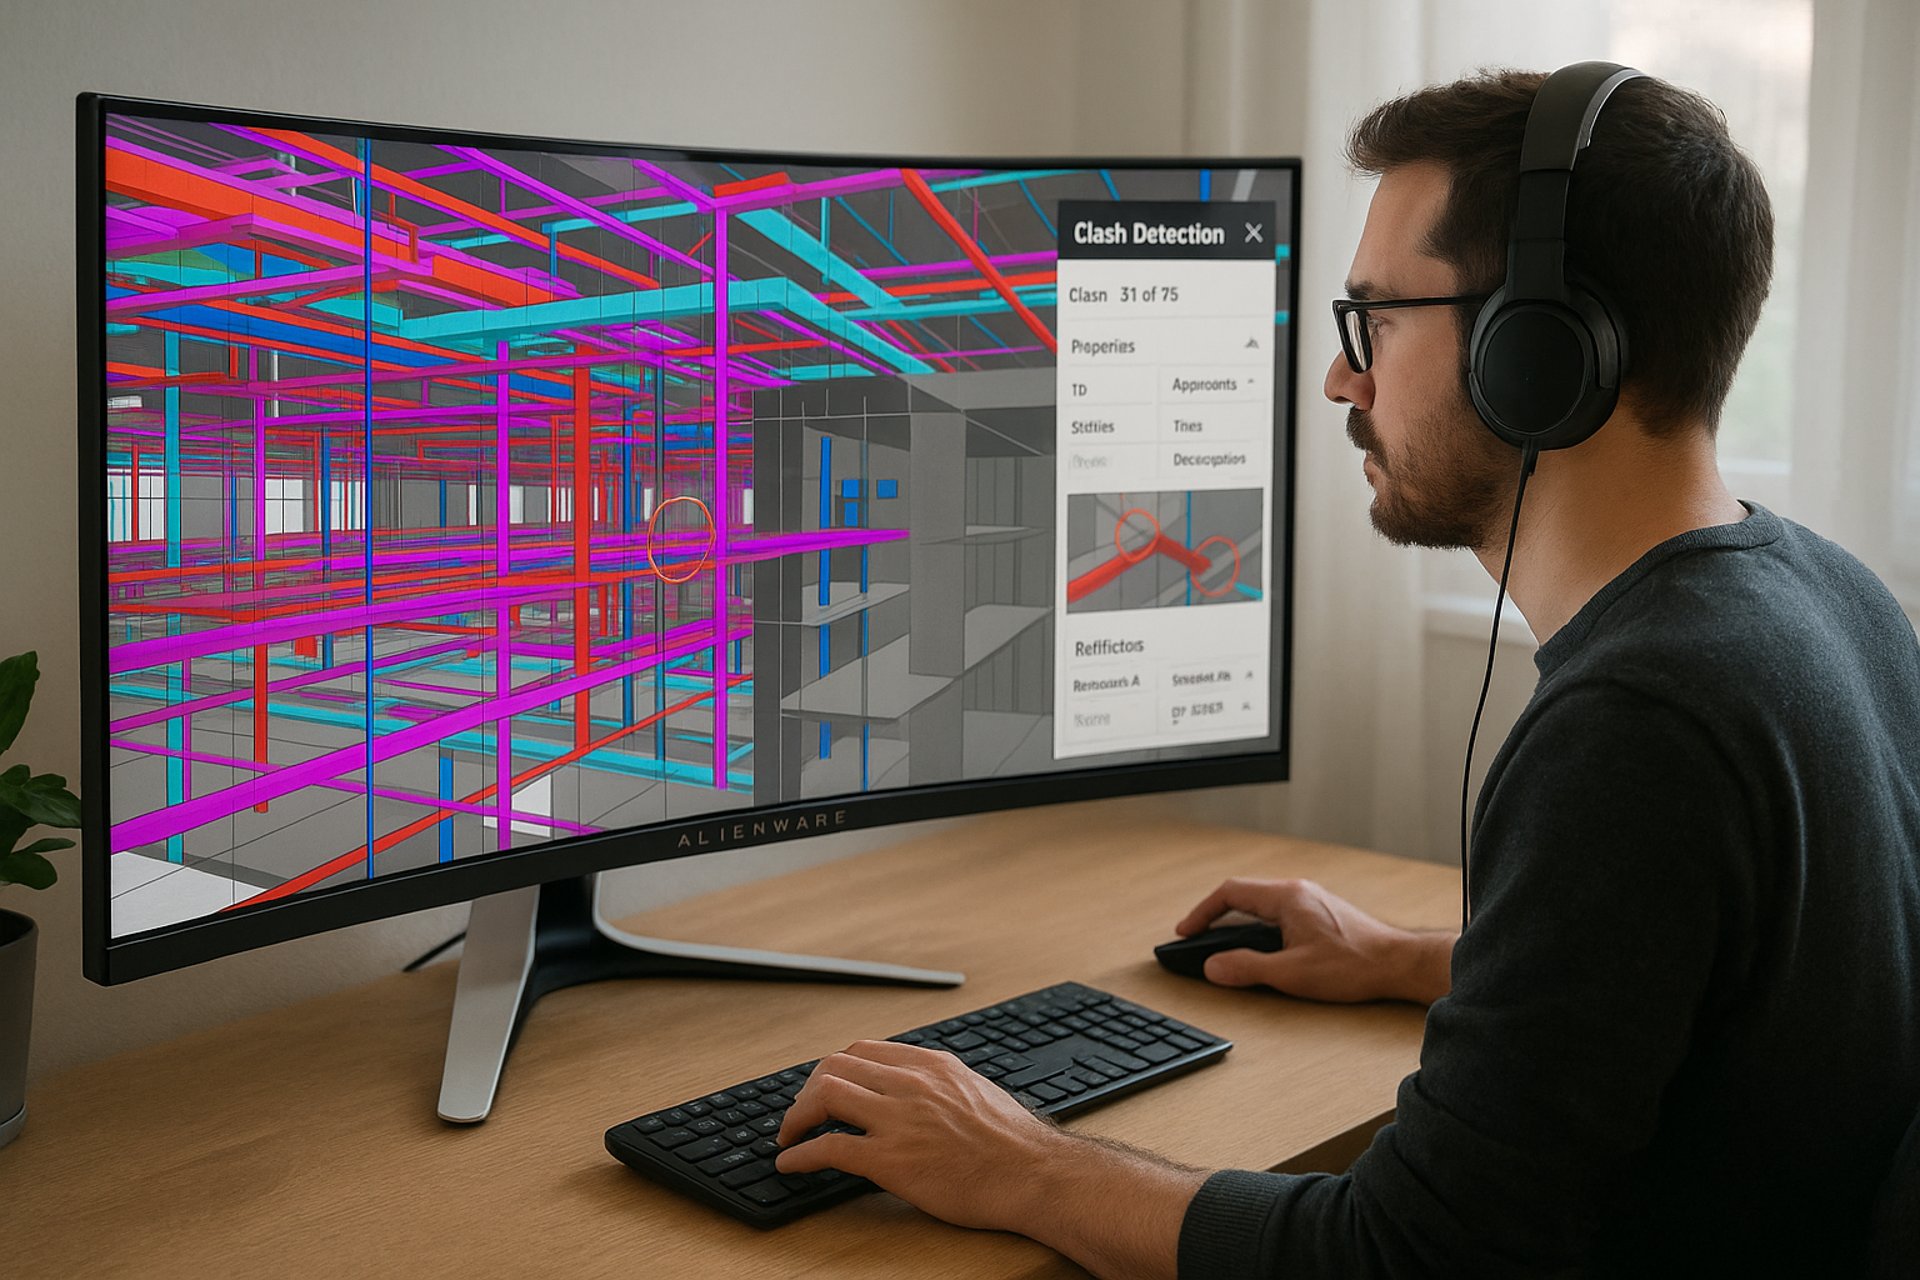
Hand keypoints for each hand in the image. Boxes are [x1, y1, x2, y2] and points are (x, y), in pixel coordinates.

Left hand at [773, 1039, 1067, 1231]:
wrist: (1034, 1174)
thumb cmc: (1014, 1143)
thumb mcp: (975, 1090)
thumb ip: (939, 1084)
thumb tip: (913, 1089)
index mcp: (931, 1065)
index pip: (862, 1051)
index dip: (833, 1069)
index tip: (824, 1088)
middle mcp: (911, 1084)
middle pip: (834, 1066)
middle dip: (808, 1089)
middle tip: (800, 1113)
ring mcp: (899, 1120)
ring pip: (825, 1095)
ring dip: (796, 1116)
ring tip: (789, 1135)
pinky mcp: (891, 1161)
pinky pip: (829, 1148)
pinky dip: (800, 1154)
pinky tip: (791, 1164)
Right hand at [1176, 877, 1454, 1004]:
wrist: (1397, 964)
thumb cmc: (1353, 965)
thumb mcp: (1291, 973)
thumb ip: (1247, 968)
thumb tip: (1213, 967)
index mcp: (1286, 897)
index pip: (1230, 893)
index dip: (1202, 913)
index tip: (1186, 931)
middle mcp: (1297, 892)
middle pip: (1244, 896)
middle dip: (1215, 916)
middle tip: (1197, 938)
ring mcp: (1311, 901)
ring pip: (1261, 905)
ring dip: (1238, 922)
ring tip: (1223, 945)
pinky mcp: (1321, 914)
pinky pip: (1278, 913)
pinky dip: (1258, 926)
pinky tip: (1261, 947)